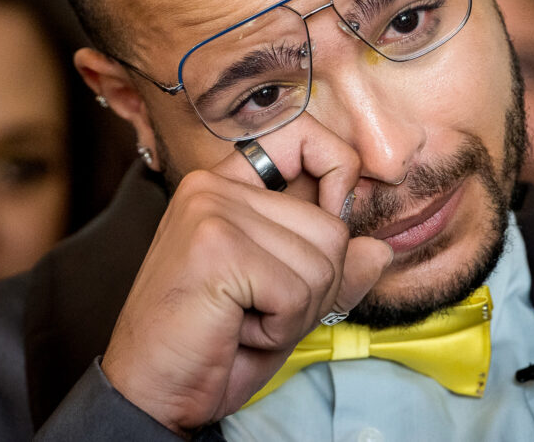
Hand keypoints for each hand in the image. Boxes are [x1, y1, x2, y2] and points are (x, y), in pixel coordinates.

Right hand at [101, 115, 392, 432]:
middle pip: (330, 227)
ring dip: (296, 311)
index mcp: (228, 185)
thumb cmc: (214, 345)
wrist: (153, 394)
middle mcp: (214, 186)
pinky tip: (236, 329)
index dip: (339, 169)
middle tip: (259, 309)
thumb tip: (380, 249)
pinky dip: (280, 326)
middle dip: (315, 288)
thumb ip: (332, 269)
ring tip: (245, 319)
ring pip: (322, 261)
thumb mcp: (287, 302)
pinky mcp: (216, 248)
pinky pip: (297, 291)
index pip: (303, 138)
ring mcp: (212, 212)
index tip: (339, 208)